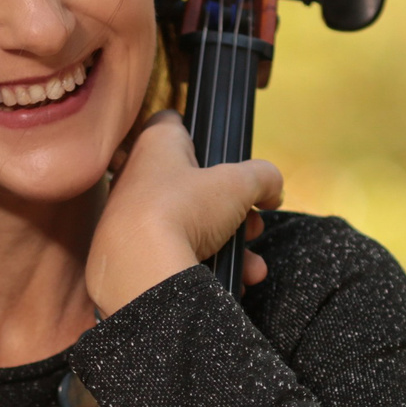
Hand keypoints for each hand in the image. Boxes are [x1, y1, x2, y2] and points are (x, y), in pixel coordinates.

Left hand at [86, 110, 283, 314]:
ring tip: (252, 266)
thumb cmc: (184, 209)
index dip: (203, 136)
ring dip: (230, 245)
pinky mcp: (132, 253)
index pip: (175, 124)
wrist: (139, 271)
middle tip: (253, 226)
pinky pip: (175, 254)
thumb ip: (263, 177)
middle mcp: (139, 177)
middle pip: (195, 185)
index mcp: (156, 146)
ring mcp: (133, 217)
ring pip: (191, 225)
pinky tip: (234, 282)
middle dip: (233, 209)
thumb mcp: (237, 185)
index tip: (227, 158)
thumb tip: (272, 188)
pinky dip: (207, 267)